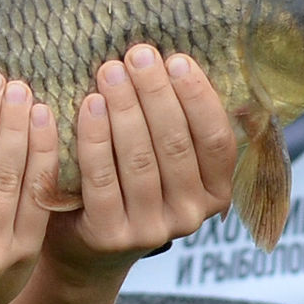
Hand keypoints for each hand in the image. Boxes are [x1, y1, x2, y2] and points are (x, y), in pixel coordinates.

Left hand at [43, 46, 237, 277]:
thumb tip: (175, 60)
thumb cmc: (130, 187)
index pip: (216, 140)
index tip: (177, 60)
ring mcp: (151, 229)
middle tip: (138, 54)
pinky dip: (95, 138)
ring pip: (140, 159)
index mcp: (215, 193)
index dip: (198, 98)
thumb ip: (179, 127)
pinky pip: (102, 178)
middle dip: (155, 93)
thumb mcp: (166, 163)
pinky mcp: (111, 235)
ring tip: (111, 71)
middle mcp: (190, 215)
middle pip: (176, 144)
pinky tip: (90, 105)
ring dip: (125, 108)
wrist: (87, 249)